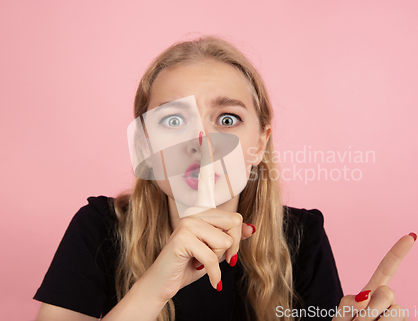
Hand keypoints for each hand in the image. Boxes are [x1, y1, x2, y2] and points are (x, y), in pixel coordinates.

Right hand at [140, 131, 254, 303]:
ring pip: (226, 242)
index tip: (204, 133)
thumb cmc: (189, 265)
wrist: (165, 283)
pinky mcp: (182, 237)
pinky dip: (213, 274)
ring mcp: (187, 222)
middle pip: (236, 223)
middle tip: (220, 260)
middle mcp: (194, 212)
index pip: (206, 179)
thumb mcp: (216, 252)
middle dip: (233, 248)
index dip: (207, 156)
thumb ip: (232, 238)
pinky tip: (209, 280)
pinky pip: (213, 257)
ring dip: (219, 262)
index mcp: (201, 211)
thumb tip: (252, 227)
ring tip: (202, 264)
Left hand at [332, 233, 416, 320]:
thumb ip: (349, 304)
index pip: (386, 270)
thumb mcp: (339, 316)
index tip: (412, 235)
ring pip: (396, 310)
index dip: (398, 253)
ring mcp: (393, 317)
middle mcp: (386, 304)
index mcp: (369, 294)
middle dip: (372, 308)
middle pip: (388, 292)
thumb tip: (366, 294)